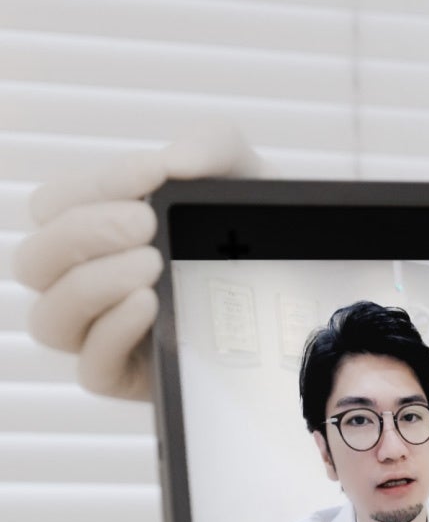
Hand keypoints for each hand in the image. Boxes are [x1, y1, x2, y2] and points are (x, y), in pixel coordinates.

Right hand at [13, 127, 260, 399]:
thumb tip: (173, 161)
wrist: (301, 281)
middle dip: (83, 235)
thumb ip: (209, 146)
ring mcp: (101, 331)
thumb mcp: (239, 173)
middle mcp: (84, 278)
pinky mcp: (129, 376)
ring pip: (49, 319)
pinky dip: (113, 331)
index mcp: (92, 224)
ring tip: (152, 264)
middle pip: (35, 261)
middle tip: (145, 222)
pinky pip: (91, 368)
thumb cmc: (245, 223)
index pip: (54, 204)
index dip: (95, 185)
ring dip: (93, 285)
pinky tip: (151, 303)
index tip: (155, 172)